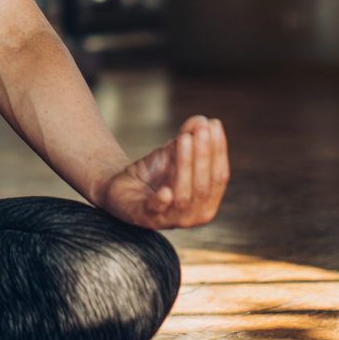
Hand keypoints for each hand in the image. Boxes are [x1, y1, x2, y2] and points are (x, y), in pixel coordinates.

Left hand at [99, 116, 228, 229]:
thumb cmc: (153, 172)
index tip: (214, 125)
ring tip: (184, 138)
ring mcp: (169, 220)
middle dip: (203, 155)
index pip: (219, 176)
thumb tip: (204, 119)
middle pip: (204, 185)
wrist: (119, 185)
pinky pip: (155, 210)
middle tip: (201, 129)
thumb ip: (189, 137)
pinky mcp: (143, 217)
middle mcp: (193, 216)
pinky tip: (166, 190)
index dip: (218, 150)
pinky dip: (162, 201)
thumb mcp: (172, 153)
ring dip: (185, 165)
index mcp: (207, 202)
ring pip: (183, 194)